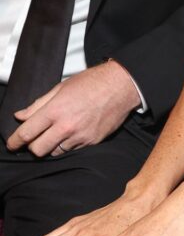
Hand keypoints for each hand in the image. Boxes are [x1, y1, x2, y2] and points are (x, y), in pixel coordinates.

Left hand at [5, 60, 140, 156]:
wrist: (120, 87)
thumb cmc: (92, 83)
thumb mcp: (61, 88)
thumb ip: (38, 104)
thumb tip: (21, 116)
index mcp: (56, 110)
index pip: (27, 133)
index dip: (15, 141)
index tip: (12, 144)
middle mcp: (66, 126)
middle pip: (38, 150)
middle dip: (32, 146)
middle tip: (33, 139)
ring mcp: (80, 136)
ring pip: (54, 152)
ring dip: (50, 146)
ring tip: (54, 134)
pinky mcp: (91, 142)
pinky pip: (71, 149)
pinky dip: (67, 144)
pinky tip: (70, 133)